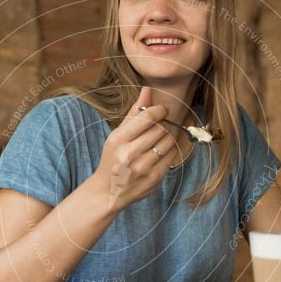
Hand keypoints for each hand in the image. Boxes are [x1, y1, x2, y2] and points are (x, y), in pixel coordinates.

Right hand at [91, 86, 177, 211]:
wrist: (108, 191)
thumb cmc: (113, 158)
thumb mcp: (117, 134)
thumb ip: (134, 113)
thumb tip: (147, 90)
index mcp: (119, 139)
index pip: (148, 117)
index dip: (160, 110)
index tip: (162, 111)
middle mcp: (130, 153)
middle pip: (161, 128)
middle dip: (164, 124)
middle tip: (160, 126)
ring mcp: (143, 167)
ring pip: (169, 141)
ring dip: (169, 136)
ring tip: (161, 138)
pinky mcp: (154, 177)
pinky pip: (172, 155)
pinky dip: (170, 150)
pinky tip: (162, 150)